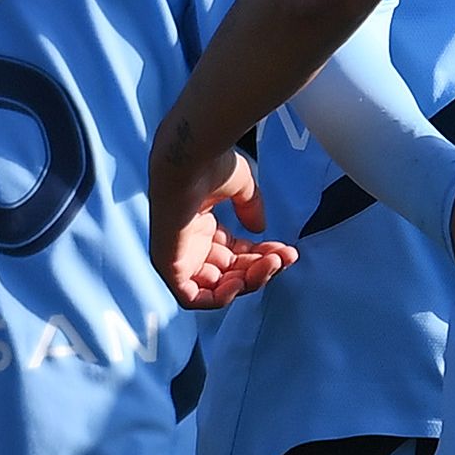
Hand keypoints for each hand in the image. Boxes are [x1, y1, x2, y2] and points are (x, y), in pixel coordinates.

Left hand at [147, 134, 296, 309]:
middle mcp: (190, 243)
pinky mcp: (168, 265)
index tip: (286, 250)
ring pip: (217, 287)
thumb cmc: (209, 164)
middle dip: (261, 269)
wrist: (189, 158)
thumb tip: (260, 229)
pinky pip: (191, 297)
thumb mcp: (240, 187)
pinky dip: (218, 297)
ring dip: (247, 282)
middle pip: (230, 273)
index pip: (235, 255)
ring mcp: (178, 255)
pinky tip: (240, 283)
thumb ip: (249, 208)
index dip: (262, 257)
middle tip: (283, 258)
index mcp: (202, 226)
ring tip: (271, 265)